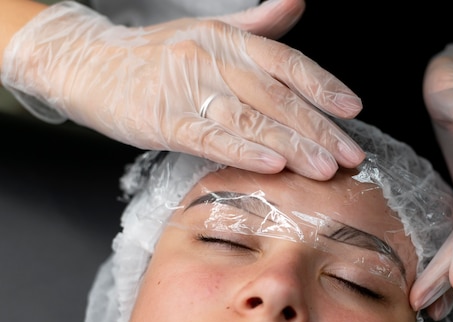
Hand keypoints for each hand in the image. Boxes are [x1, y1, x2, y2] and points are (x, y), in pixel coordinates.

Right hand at [2, 0, 364, 179]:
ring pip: (249, 119)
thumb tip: (297, 2)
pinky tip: (273, 165)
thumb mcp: (210, 32)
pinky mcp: (163, 119)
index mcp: (228, 39)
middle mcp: (212, 59)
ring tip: (324, 168)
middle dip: (318, 129)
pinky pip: (209, 137)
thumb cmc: (160, 54)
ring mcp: (187, 88)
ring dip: (291, 145)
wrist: (93, 64)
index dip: (323, 85)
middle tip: (350, 155)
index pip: (286, 61)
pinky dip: (243, 151)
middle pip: (276, 97)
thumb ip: (259, 26)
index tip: (352, 109)